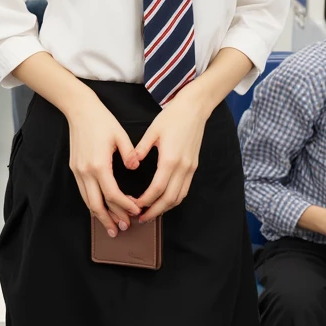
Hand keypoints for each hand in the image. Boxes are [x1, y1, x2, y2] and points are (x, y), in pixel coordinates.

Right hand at [67, 93, 141, 236]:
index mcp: (99, 165)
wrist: (79, 110)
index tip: (136, 211)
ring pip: (88, 201)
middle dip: (110, 219)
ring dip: (99, 216)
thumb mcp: (121, 135)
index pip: (113, 194)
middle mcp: (86, 172)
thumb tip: (136, 168)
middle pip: (97, 205)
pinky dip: (92, 204)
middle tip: (122, 229)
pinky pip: (83, 192)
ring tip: (111, 226)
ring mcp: (78, 171)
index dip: (125, 206)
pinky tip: (100, 209)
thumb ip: (130, 154)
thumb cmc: (102, 121)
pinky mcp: (75, 168)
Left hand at [133, 85, 208, 223]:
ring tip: (151, 212)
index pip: (157, 189)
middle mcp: (183, 167)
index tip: (134, 206)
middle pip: (169, 199)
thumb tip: (131, 164)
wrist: (194, 108)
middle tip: (141, 217)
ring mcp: (190, 168)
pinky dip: (174, 199)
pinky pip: (184, 189)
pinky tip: (163, 200)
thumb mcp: (152, 131)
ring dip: (165, 208)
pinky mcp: (194, 166)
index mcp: (170, 159)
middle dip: (155, 211)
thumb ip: (140, 149)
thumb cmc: (172, 117)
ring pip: (179, 197)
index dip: (145, 201)